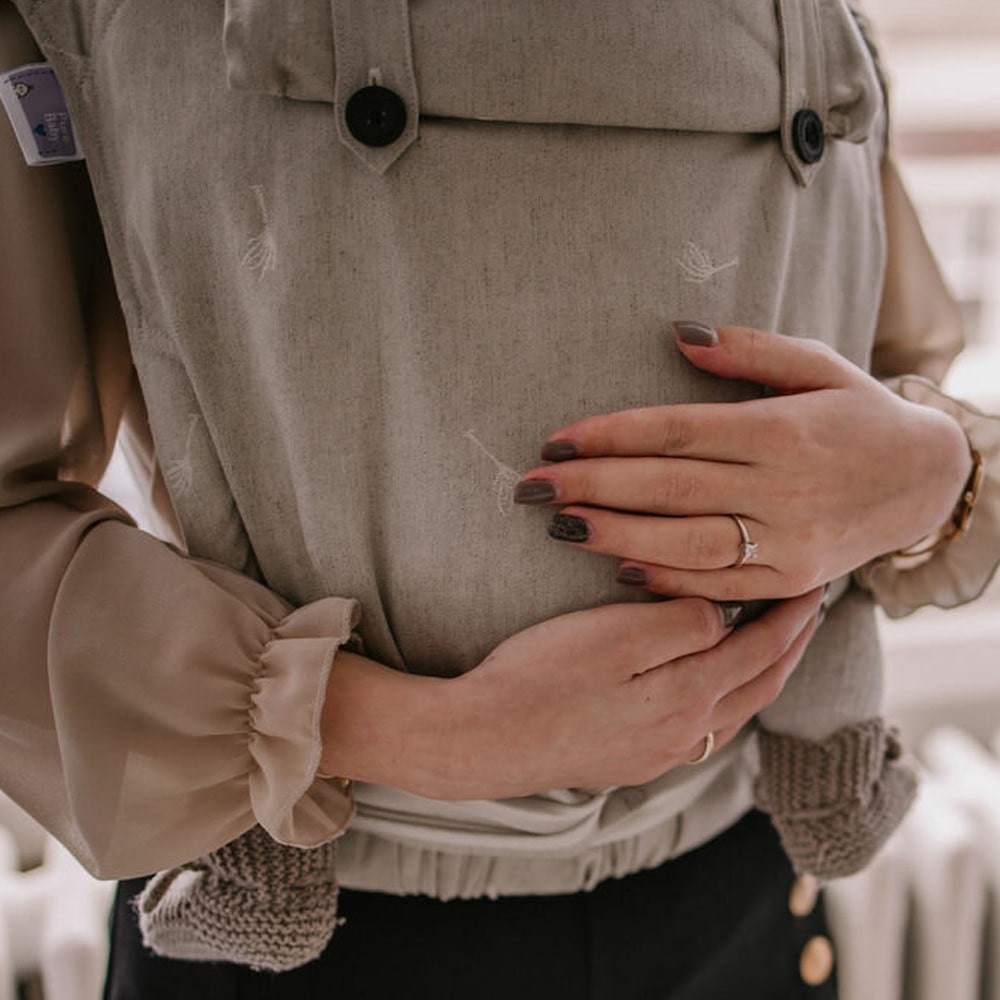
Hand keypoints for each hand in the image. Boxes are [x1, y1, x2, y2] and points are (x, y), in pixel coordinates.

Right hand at [320, 590, 822, 798]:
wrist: (483, 738)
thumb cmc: (540, 678)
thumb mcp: (613, 637)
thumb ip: (680, 624)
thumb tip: (723, 614)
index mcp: (689, 698)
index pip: (762, 649)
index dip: (792, 614)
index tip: (814, 581)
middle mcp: (685, 734)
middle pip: (758, 686)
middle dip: (790, 646)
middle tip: (808, 612)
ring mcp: (657, 753)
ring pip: (733, 712)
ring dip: (760, 675)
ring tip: (772, 645)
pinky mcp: (630, 760)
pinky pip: (702, 729)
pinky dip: (724, 699)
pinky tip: (711, 687)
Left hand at [514, 323, 971, 600]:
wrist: (924, 480)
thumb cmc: (859, 413)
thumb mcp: (817, 364)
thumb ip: (747, 350)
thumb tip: (676, 333)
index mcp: (782, 430)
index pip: (677, 432)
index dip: (610, 436)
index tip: (555, 439)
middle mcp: (783, 488)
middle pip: (669, 489)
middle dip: (592, 488)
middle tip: (530, 488)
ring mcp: (789, 541)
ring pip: (687, 543)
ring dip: (616, 537)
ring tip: (559, 527)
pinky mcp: (792, 580)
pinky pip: (720, 586)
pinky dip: (668, 580)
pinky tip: (619, 567)